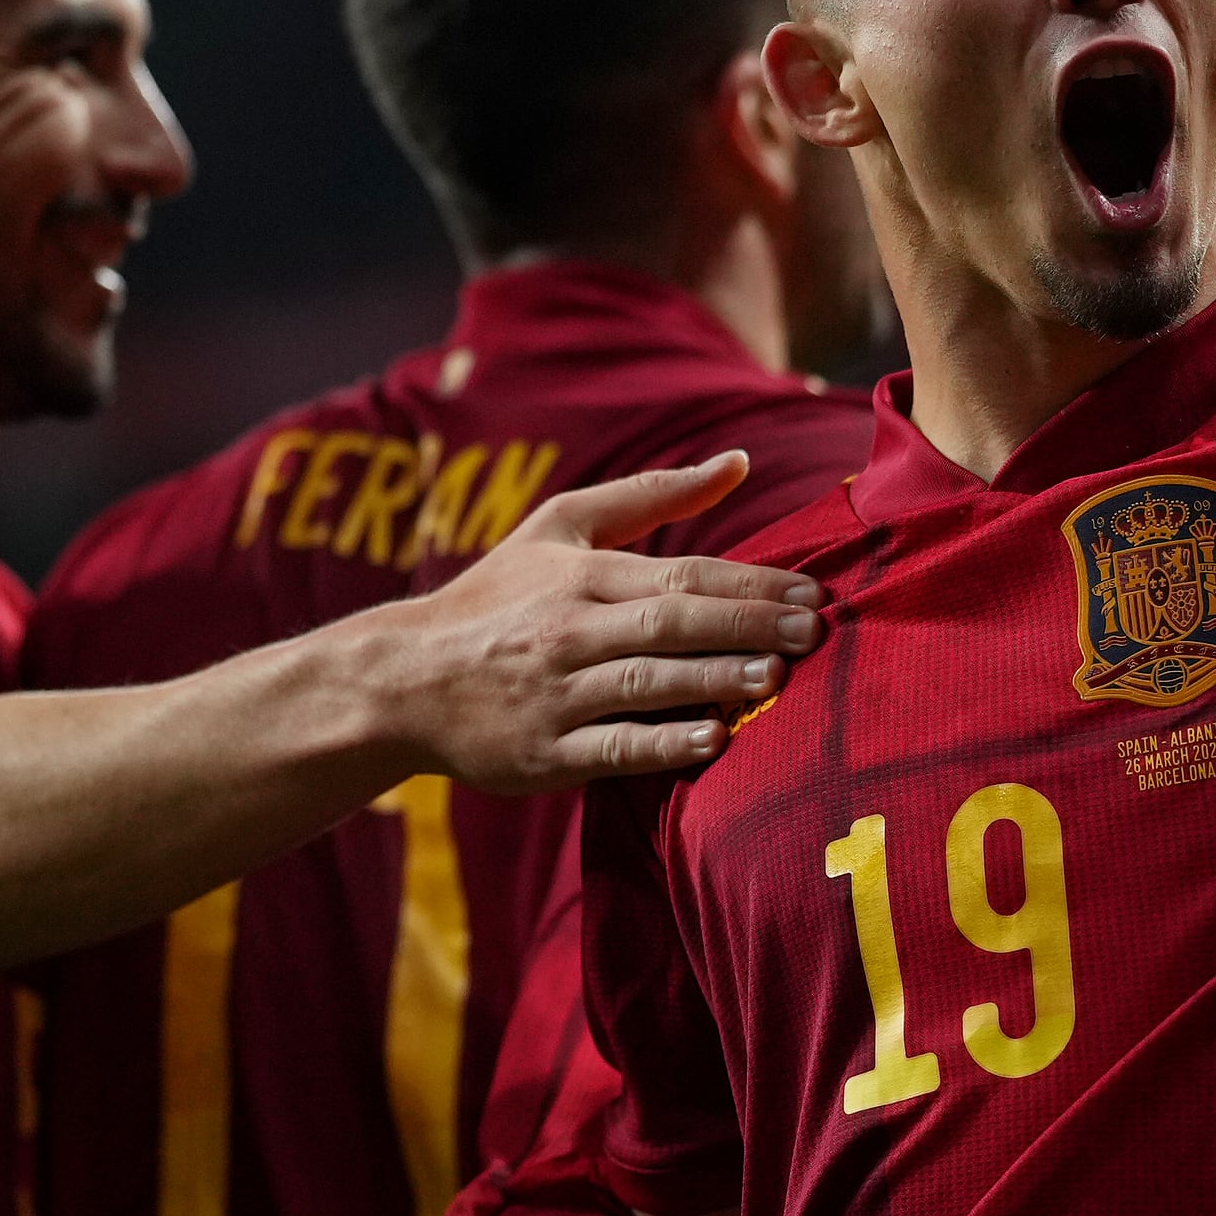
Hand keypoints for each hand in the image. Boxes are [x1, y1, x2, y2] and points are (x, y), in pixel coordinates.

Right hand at [379, 454, 823, 794]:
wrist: (403, 681)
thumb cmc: (496, 599)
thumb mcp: (560, 528)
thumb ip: (651, 495)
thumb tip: (739, 461)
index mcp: (579, 576)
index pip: (678, 575)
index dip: (748, 584)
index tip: (811, 592)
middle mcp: (568, 631)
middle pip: (670, 623)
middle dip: (745, 626)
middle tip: (812, 632)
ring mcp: (555, 695)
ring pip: (644, 682)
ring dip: (712, 680)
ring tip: (775, 678)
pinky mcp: (543, 754)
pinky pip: (611, 748)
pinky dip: (662, 744)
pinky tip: (713, 741)